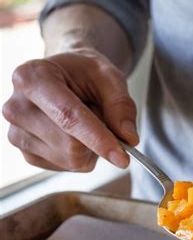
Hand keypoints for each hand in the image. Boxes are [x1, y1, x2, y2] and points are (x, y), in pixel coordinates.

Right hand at [2, 50, 138, 171]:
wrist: (64, 75)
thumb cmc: (84, 73)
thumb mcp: (109, 76)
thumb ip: (121, 105)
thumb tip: (129, 139)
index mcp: (32, 78)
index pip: (68, 117)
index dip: (98, 139)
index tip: (123, 158)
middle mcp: (17, 107)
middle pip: (71, 143)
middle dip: (99, 135)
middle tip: (99, 112)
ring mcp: (17, 133)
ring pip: (71, 159)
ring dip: (91, 145)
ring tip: (84, 120)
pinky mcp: (27, 153)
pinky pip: (67, 167)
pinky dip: (81, 154)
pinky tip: (73, 133)